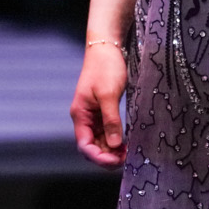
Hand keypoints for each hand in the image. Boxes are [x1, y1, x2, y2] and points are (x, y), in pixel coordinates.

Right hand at [70, 41, 129, 166]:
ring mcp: (93, 114)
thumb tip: (113, 145)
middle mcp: (84, 118)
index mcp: (80, 115)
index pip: (84, 146)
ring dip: (111, 149)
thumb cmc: (105, 67)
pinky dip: (114, 139)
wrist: (106, 47)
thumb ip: (111, 120)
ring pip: (99, 140)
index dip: (99, 157)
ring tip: (127, 152)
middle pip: (91, 146)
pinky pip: (106, 131)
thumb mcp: (109, 94)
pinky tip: (125, 142)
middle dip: (106, 156)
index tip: (116, 161)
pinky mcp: (102, 110)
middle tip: (126, 158)